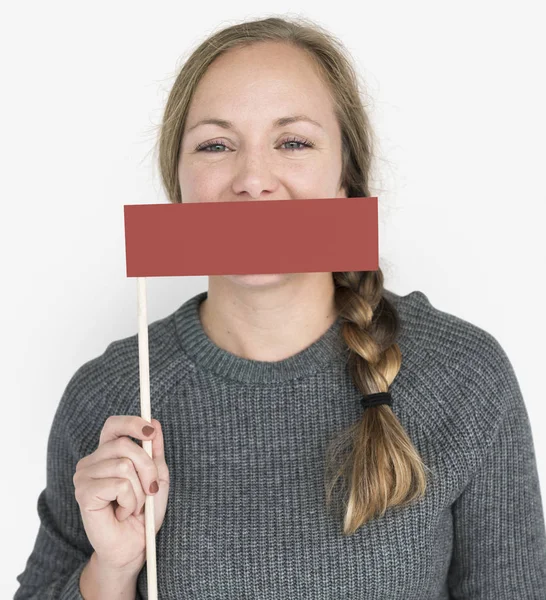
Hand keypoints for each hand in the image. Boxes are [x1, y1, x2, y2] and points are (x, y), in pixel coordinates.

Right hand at [73, 416, 169, 571]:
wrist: (133, 546)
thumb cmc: (143, 513)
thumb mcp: (156, 477)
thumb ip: (154, 451)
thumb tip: (155, 423)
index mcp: (107, 453)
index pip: (114, 425)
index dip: (132, 423)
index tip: (151, 431)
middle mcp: (91, 461)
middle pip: (125, 445)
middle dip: (147, 468)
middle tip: (150, 490)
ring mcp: (84, 476)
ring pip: (124, 465)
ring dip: (139, 491)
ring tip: (133, 506)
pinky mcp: (84, 492)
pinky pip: (119, 484)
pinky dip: (130, 501)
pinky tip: (122, 513)